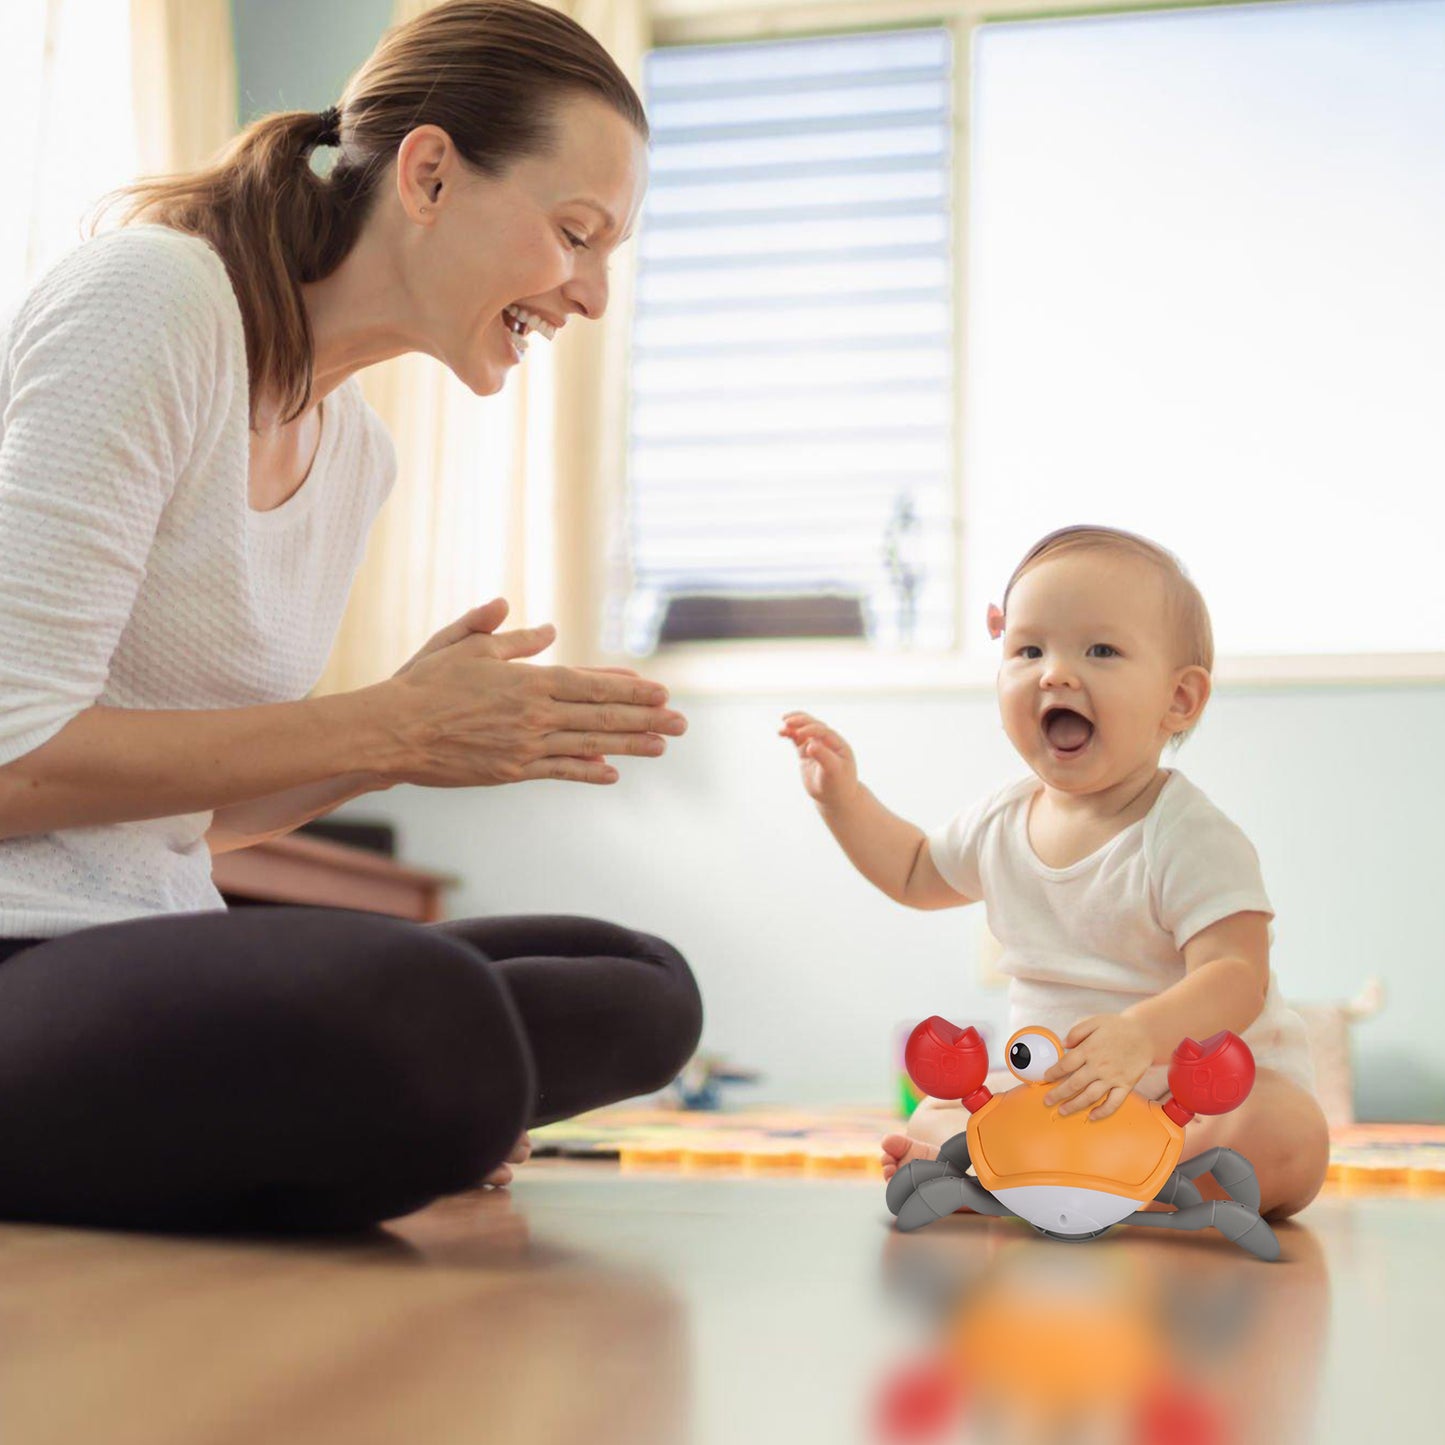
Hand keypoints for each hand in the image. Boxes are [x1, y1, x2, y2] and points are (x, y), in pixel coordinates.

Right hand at [383, 599, 686, 787]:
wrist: (391, 732)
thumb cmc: (424, 682)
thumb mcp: (466, 645)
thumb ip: (509, 635)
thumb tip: (548, 629)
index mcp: (529, 681)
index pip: (592, 684)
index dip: (630, 689)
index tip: (661, 691)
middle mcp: (535, 715)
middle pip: (602, 717)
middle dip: (646, 719)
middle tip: (682, 723)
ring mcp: (525, 747)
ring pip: (588, 746)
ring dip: (629, 746)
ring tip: (661, 747)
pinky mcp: (511, 771)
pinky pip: (558, 772)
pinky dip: (587, 772)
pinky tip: (611, 773)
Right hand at [779, 711, 859, 806]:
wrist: (836, 798)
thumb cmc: (838, 785)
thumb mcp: (833, 772)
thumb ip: (823, 756)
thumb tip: (810, 745)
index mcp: (838, 744)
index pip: (823, 731)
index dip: (810, 729)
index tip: (799, 734)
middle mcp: (828, 742)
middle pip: (813, 725)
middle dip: (800, 721)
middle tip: (787, 720)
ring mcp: (817, 746)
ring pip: (803, 730)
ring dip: (793, 726)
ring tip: (781, 728)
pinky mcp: (806, 753)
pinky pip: (797, 740)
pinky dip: (790, 734)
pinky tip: (781, 732)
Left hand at [1041, 1014, 1155, 1120]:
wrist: (1146, 1034)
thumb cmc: (1119, 1027)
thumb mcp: (1095, 1021)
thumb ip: (1076, 1032)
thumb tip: (1063, 1044)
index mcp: (1089, 1049)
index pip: (1065, 1065)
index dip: (1053, 1073)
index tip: (1046, 1078)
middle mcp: (1099, 1066)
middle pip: (1074, 1084)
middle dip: (1058, 1094)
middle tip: (1047, 1101)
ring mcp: (1113, 1078)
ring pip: (1090, 1096)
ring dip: (1074, 1106)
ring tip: (1062, 1111)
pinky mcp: (1126, 1085)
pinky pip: (1113, 1103)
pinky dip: (1102, 1112)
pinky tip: (1092, 1116)